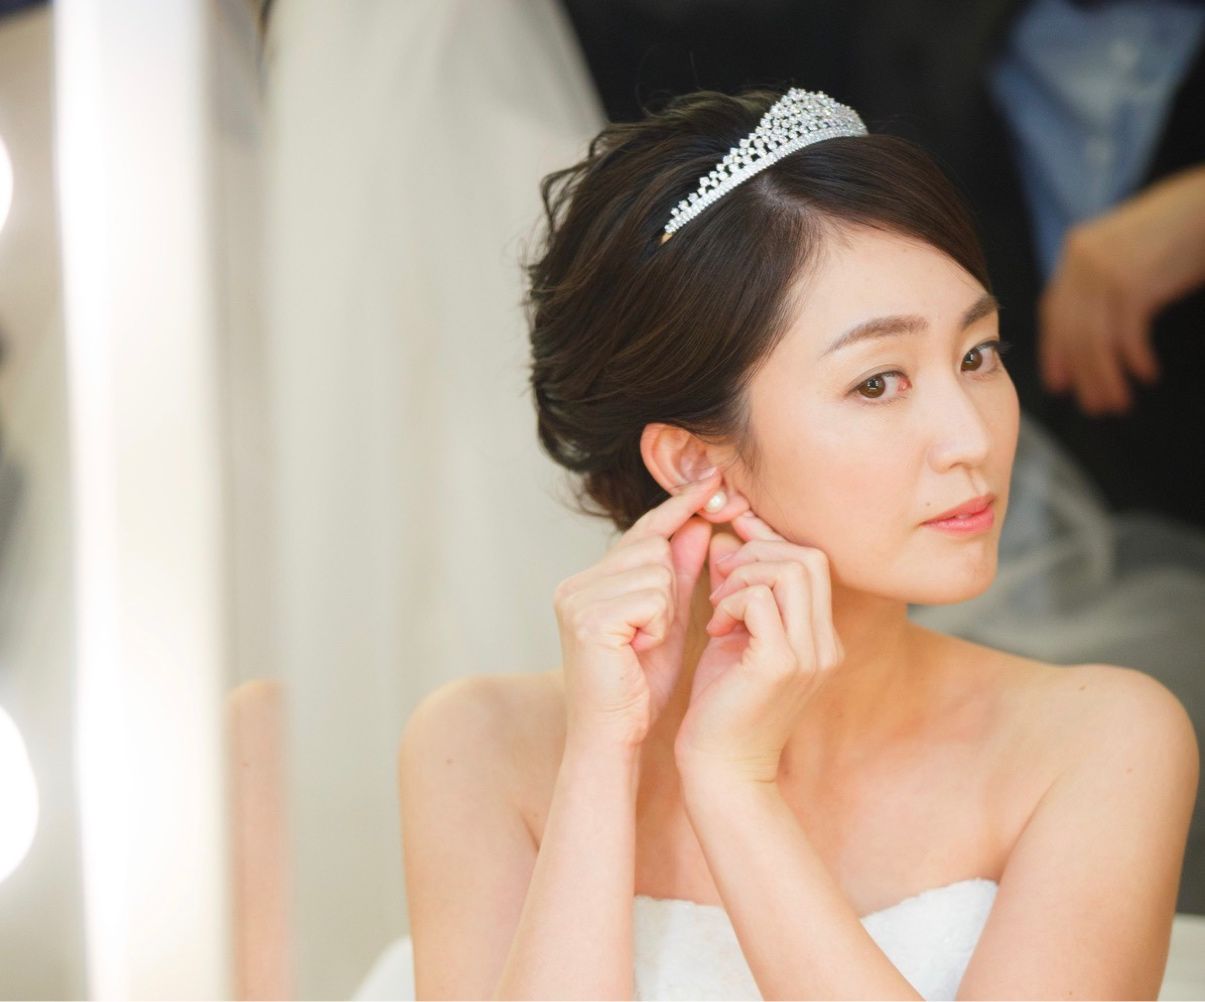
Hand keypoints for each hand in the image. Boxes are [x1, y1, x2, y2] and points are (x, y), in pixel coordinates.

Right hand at [553, 468, 723, 751]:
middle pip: (651, 546)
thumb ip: (679, 573)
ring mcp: (576, 598)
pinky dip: (656, 623)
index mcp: (590, 581)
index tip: (711, 481)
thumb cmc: (639, 686)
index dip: (678, 508)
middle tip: (652, 632)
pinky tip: (637, 650)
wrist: (613, 737)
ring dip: (665, 609)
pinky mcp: (587, 618)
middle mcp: (576, 583)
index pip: (642, 532)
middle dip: (669, 586)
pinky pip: (651, 595)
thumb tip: (699, 522)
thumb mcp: (667, 621)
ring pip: (655, 569)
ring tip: (642, 644)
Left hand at [672, 507, 844, 785]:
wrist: (721, 770)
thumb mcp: (732, 635)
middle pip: (808, 557)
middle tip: (721, 578)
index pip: (812, 561)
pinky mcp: (780, 664)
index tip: (732, 543)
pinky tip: (715, 628)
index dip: (770, 541)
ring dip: (743, 575)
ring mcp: (809, 655)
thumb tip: (723, 538)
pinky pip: (759, 599)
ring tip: (718, 607)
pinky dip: (731, 600)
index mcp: (820, 637)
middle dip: (757, 552)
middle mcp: (825, 644)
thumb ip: (735, 588)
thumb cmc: (722, 706)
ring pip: (790, 569)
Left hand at [1039, 167, 1204, 414]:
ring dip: (1106, 377)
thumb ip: (1101, 284)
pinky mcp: (1132, 283)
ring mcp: (1104, 271)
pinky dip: (1134, 359)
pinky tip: (1145, 373)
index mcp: (1076, 250)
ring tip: (1119, 402)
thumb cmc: (1179, 230)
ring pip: (1094, 340)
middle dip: (1083, 374)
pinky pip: (1125, 335)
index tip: (1058, 384)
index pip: (1053, 311)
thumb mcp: (1129, 252)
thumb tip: (1087, 339)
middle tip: (1095, 406)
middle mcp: (1081, 260)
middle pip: (1072, 331)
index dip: (1054, 351)